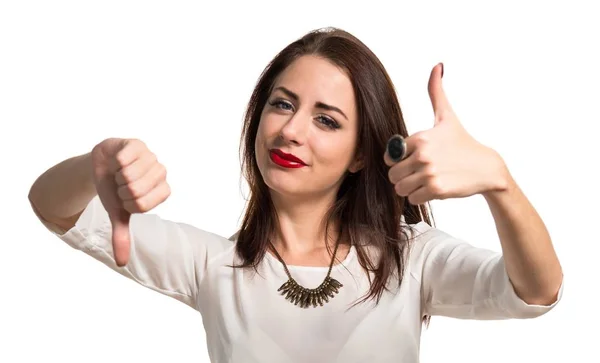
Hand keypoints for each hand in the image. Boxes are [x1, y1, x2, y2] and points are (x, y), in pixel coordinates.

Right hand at [91, 138, 170, 265]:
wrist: (102, 167)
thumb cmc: (114, 190)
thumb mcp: (118, 213)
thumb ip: (122, 236)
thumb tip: (122, 264)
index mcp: (162, 191)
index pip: (142, 205)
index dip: (127, 203)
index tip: (125, 198)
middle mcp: (161, 173)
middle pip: (136, 190)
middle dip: (121, 189)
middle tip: (121, 184)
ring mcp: (151, 157)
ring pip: (130, 174)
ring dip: (117, 175)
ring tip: (120, 172)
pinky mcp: (137, 144)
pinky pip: (124, 157)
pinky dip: (115, 162)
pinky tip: (117, 160)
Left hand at [384, 63, 508, 204]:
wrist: (487, 168)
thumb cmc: (462, 142)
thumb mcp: (447, 116)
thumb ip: (436, 92)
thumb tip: (438, 66)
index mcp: (420, 137)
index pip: (390, 155)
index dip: (399, 160)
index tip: (413, 159)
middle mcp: (423, 154)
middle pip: (393, 174)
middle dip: (403, 176)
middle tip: (419, 173)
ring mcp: (429, 173)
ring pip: (400, 188)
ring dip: (410, 188)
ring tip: (425, 181)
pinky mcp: (436, 190)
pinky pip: (412, 199)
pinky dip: (420, 197)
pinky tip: (433, 189)